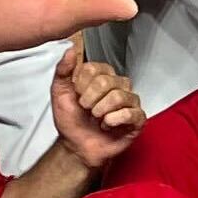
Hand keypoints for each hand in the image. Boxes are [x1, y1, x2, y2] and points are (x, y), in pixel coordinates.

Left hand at [51, 42, 145, 166]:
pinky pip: (131, 113)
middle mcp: (118, 85)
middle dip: (90, 100)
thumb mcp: (59, 93)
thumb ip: (63, 70)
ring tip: (96, 118)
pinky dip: (113, 121)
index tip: (78, 96)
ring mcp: (130, 101)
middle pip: (106, 81)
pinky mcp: (137, 118)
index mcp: (102, 76)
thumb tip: (70, 50)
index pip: (94, 68)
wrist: (77, 147)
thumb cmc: (71, 121)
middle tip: (87, 110)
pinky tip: (107, 126)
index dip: (81, 85)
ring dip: (101, 111)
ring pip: (119, 96)